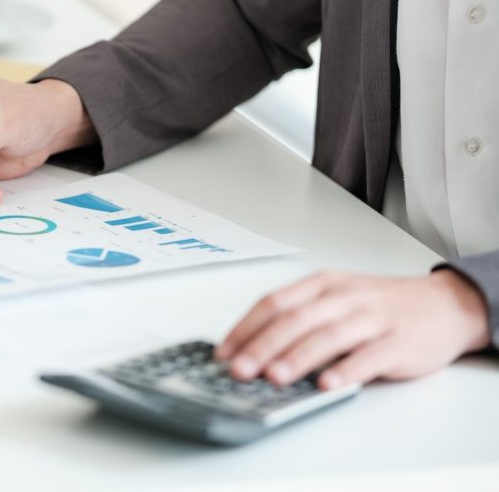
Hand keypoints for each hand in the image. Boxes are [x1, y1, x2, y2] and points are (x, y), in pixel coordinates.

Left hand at [216, 269, 489, 389]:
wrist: (443, 305)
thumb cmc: (379, 304)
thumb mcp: (336, 297)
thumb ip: (299, 316)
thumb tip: (252, 347)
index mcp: (322, 284)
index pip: (274, 302)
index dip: (245, 327)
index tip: (224, 352)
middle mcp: (344, 297)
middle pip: (295, 319)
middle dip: (262, 346)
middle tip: (240, 369)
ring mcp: (372, 318)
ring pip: (328, 336)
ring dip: (297, 358)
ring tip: (274, 377)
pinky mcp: (399, 342)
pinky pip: (369, 357)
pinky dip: (346, 371)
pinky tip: (327, 384)